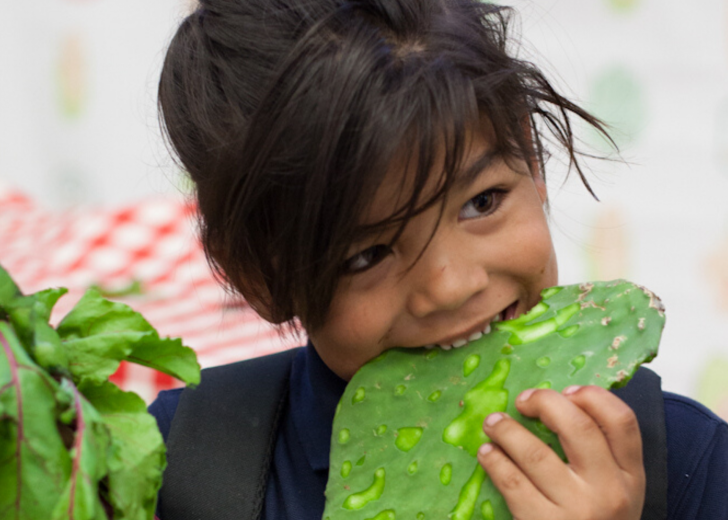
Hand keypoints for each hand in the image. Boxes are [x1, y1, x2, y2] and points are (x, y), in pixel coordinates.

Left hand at [477, 385, 644, 519]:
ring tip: (492, 423)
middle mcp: (609, 491)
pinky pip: (512, 483)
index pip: (622, 421)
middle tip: (523, 400)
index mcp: (631, 477)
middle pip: (577, 427)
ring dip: (507, 430)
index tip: (566, 390)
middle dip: (545, 403)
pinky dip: (494, 461)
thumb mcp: (615, 490)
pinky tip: (487, 453)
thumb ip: (601, 454)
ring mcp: (577, 510)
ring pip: (536, 453)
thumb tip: (560, 403)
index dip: (592, 396)